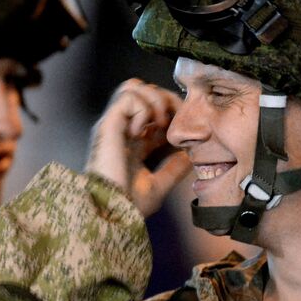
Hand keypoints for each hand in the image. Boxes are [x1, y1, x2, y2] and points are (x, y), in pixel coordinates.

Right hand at [86, 78, 191, 214]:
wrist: (110, 213)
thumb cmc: (128, 206)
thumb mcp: (159, 186)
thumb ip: (174, 169)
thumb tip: (191, 154)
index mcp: (133, 144)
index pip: (154, 113)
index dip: (173, 113)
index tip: (186, 130)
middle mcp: (122, 130)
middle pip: (145, 93)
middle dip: (167, 100)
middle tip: (177, 122)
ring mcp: (114, 125)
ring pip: (134, 86)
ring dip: (154, 99)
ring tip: (159, 123)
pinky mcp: (108, 124)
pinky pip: (129, 96)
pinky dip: (143, 108)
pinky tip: (142, 130)